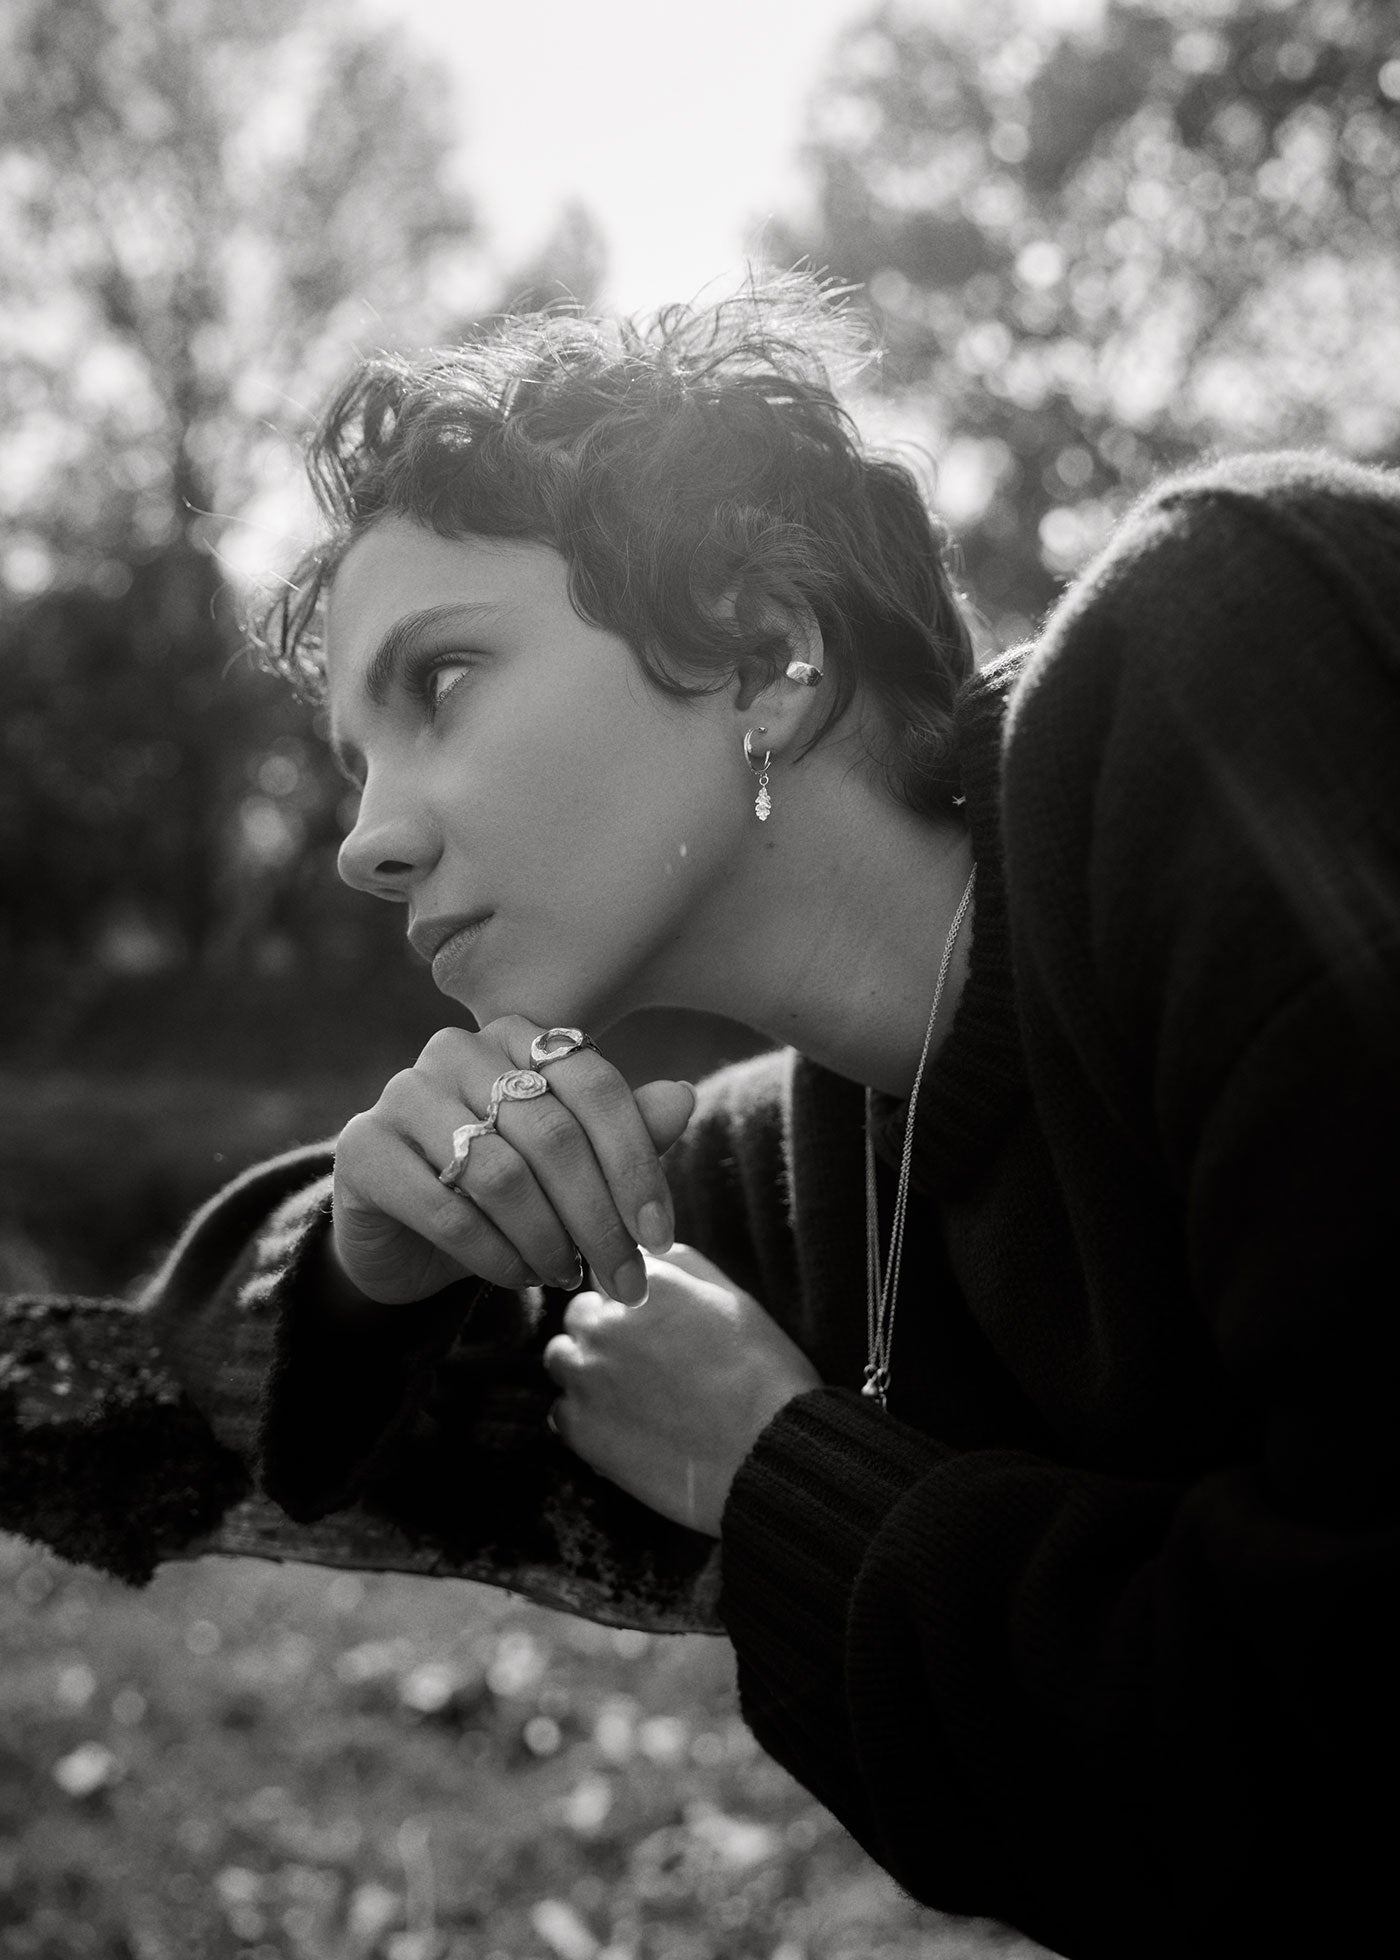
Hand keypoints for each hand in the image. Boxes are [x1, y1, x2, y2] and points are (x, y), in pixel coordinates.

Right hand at [329, 1017, 694, 1309]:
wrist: (402, 1234)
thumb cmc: (501, 1191)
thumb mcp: (571, 1168)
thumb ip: (624, 1133)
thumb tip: (685, 1096)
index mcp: (516, 1039)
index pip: (595, 1089)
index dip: (637, 1167)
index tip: (662, 1239)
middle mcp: (457, 1050)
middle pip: (553, 1135)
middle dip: (599, 1220)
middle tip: (625, 1279)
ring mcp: (402, 1094)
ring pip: (502, 1176)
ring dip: (548, 1241)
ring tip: (565, 1275)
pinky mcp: (362, 1149)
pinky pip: (448, 1212)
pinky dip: (496, 1256)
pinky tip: (517, 1277)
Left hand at [541, 1244, 822, 1536]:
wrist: (767, 1454)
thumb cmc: (762, 1373)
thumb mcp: (732, 1297)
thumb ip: (680, 1265)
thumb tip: (646, 1255)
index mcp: (642, 1284)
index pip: (607, 1273)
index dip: (626, 1298)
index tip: (647, 1321)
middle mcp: (604, 1323)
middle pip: (580, 1314)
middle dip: (603, 1330)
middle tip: (643, 1361)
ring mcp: (586, 1376)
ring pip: (562, 1358)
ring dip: (586, 1369)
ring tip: (631, 1394)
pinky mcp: (580, 1428)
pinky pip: (561, 1411)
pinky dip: (586, 1417)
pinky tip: (626, 1426)